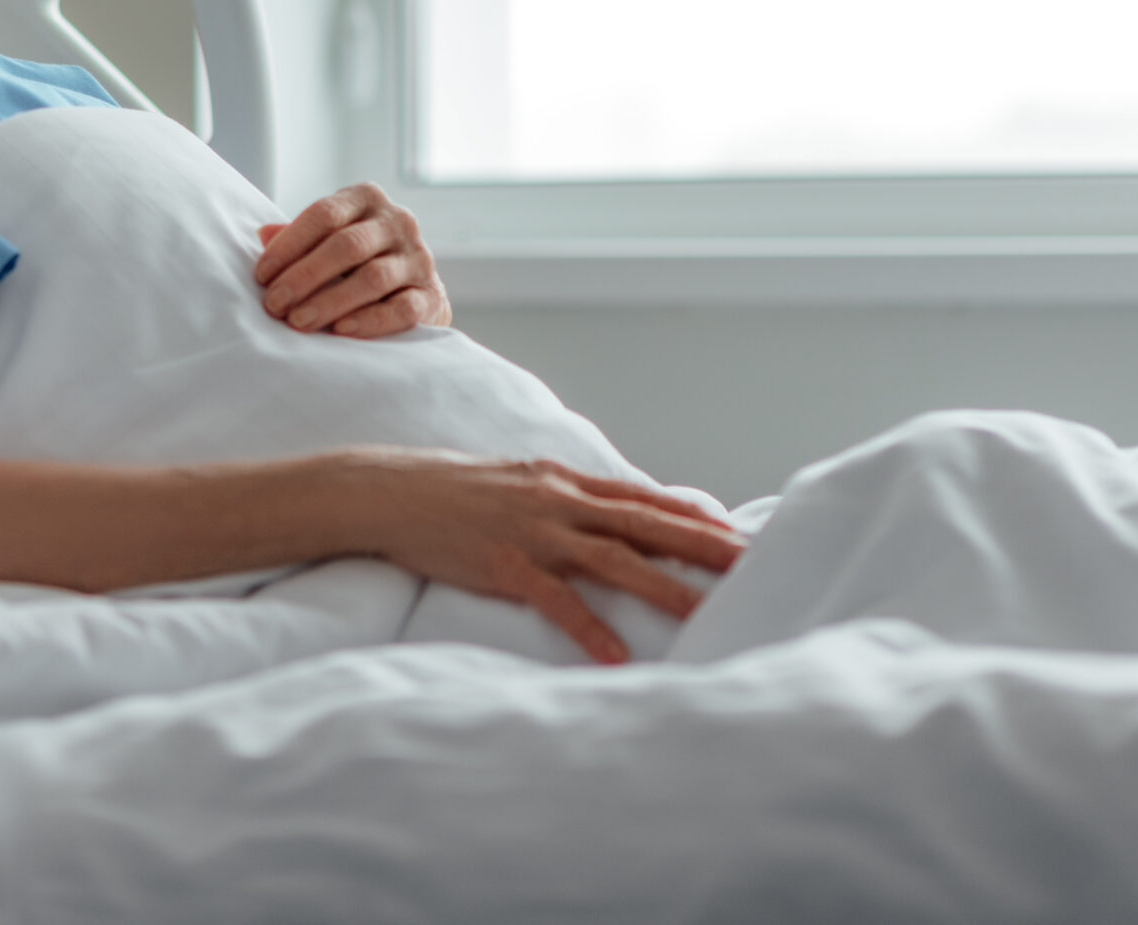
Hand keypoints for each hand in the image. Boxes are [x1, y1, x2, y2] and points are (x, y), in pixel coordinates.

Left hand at [256, 182, 452, 335]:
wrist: (414, 293)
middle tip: (274, 304)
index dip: (289, 245)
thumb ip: (298, 237)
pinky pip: (402, 308)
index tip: (261, 275)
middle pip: (347, 245)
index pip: (325, 214)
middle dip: (305, 276)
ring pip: (373, 277)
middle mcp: (397, 222)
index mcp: (366, 199)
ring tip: (298, 321)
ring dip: (330, 301)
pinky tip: (341, 330)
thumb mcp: (327, 241)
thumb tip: (263, 233)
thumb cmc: (357, 262)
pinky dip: (369, 320)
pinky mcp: (432, 295)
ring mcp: (419, 258)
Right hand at [341, 449, 745, 663]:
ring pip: (613, 560)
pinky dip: (590, 628)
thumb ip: (562, 497)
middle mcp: (557, 501)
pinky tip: (616, 656)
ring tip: (705, 615)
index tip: (735, 533)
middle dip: (701, 545)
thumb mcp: (517, 482)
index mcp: (562, 481)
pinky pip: (556, 599)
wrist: (389, 491)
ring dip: (663, 588)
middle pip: (644, 523)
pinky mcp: (504, 563)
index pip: (641, 498)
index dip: (690, 516)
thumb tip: (604, 515)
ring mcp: (533, 531)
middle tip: (749, 564)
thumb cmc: (453, 491)